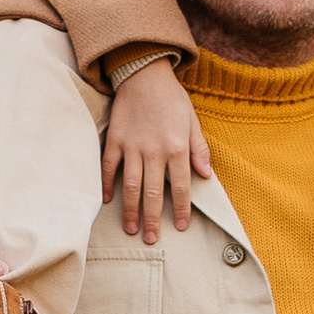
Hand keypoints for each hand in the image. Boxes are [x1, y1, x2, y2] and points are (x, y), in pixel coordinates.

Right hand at [102, 59, 211, 243]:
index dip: (181, 209)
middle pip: (152, 193)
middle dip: (152, 219)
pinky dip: (106, 185)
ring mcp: (132, 146)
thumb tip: (206, 175)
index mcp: (177, 147)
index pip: (180, 187)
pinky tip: (107, 201)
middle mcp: (154, 150)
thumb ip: (199, 149)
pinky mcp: (115, 140)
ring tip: (130, 229)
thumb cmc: (171, 98)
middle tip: (151, 239)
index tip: (180, 227)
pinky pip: (108, 167)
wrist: (144, 73)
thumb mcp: (192, 120)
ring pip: (130, 185)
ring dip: (130, 210)